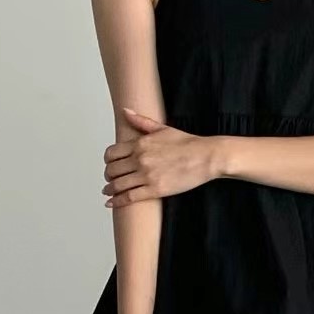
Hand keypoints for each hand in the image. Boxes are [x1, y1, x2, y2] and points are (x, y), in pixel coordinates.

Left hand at [103, 109, 218, 207]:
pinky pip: (129, 197)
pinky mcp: (155, 190)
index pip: (112, 153)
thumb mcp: (162, 128)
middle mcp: (140, 159)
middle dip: (108, 175)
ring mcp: (146, 175)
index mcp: (140, 143)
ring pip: (118, 185)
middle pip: (112, 170)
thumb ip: (141, 121)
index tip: (109, 165)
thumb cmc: (188, 143)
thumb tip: (126, 111)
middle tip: (109, 179)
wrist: (205, 157)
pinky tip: (111, 203)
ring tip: (108, 191)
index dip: (107, 161)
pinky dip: (117, 201)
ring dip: (110, 189)